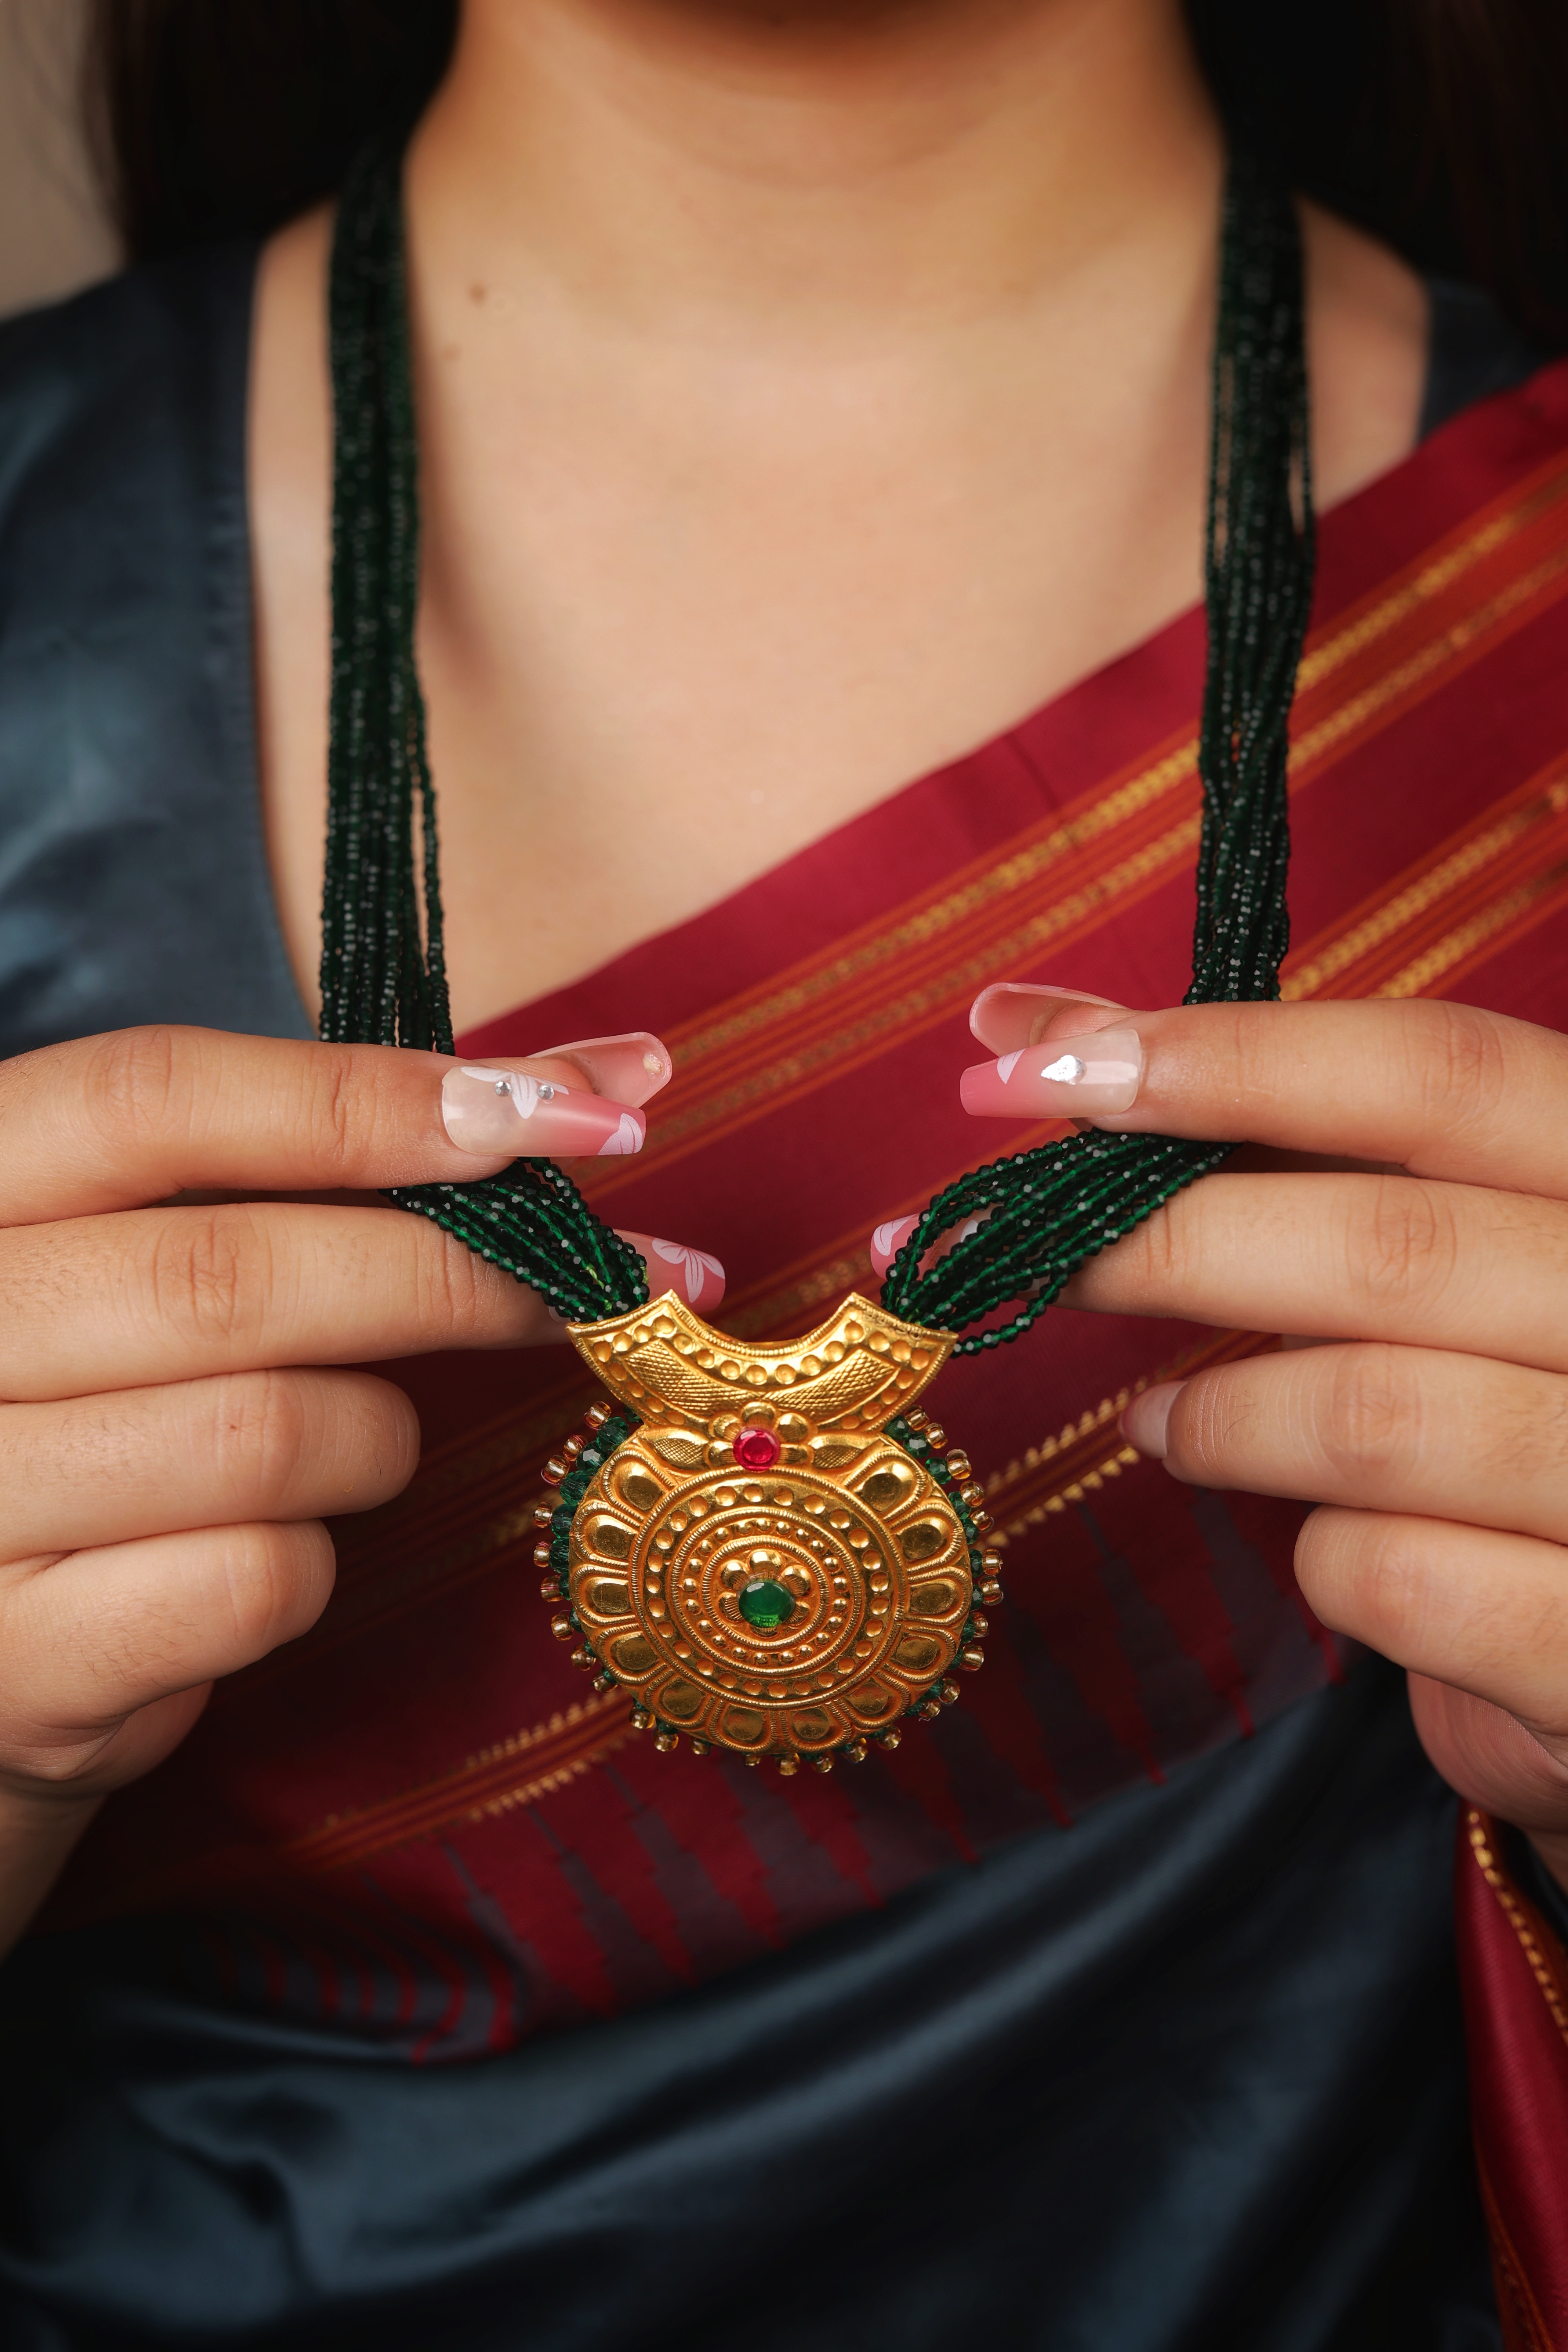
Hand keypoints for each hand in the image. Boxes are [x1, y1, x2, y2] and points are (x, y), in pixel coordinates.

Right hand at [0, 1024, 718, 1949]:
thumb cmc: (110, 1406)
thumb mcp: (164, 1248)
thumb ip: (334, 1156)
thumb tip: (598, 1077)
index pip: (156, 1094)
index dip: (369, 1095)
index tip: (562, 1107)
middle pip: (233, 1273)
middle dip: (455, 1273)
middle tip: (600, 1281)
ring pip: (270, 1434)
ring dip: (372, 1438)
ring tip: (354, 1444)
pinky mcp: (23, 1661)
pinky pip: (253, 1583)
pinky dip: (309, 1568)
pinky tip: (269, 1562)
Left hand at [892, 985, 1567, 1891]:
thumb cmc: (1513, 1384)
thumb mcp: (1432, 1230)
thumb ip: (1261, 1122)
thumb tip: (1020, 1026)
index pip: (1438, 1071)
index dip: (1232, 1061)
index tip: (1044, 1073)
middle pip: (1386, 1247)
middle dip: (1168, 1247)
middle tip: (1035, 1258)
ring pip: (1372, 1418)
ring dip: (1223, 1420)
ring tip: (1161, 1424)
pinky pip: (1400, 1577)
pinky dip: (1328, 1562)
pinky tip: (1321, 1548)